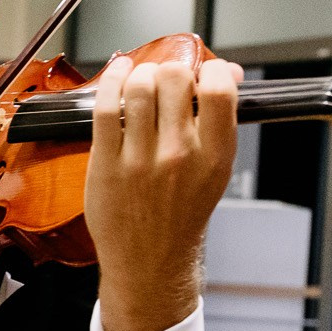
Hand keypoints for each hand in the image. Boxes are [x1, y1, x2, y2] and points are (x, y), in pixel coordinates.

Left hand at [86, 54, 240, 330]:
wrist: (150, 260)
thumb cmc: (182, 213)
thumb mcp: (215, 170)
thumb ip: (220, 120)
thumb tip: (226, 72)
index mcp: (215, 156)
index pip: (218, 90)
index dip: (210, 69)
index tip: (202, 72)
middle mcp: (179, 156)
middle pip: (173, 79)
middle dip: (170, 70)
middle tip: (166, 80)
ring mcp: (140, 160)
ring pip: (138, 87)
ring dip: (139, 74)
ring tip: (141, 82)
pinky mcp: (106, 163)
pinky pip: (105, 107)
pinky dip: (111, 81)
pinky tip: (117, 74)